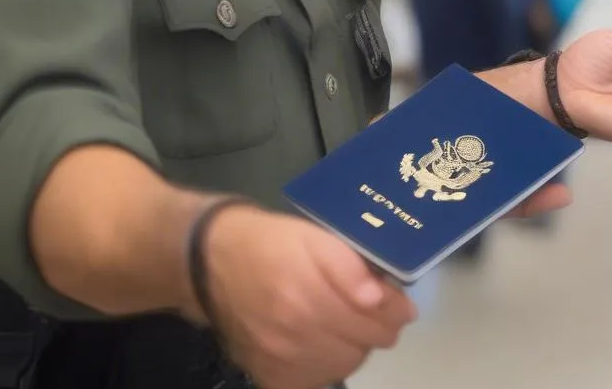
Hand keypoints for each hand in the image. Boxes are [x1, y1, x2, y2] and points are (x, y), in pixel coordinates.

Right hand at [205, 205, 416, 388]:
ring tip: (344, 320)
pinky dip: (325, 364)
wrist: (214, 261)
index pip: (377, 321)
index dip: (394, 309)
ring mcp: (281, 363)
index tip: (397, 300)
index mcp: (310, 296)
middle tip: (369, 306)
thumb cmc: (272, 243)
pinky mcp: (270, 378)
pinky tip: (319, 340)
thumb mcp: (315, 238)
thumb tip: (384, 301)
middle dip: (375, 326)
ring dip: (353, 345)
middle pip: (363, 347)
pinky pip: (315, 381)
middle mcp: (295, 336)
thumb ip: (351, 268)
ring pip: (343, 366)